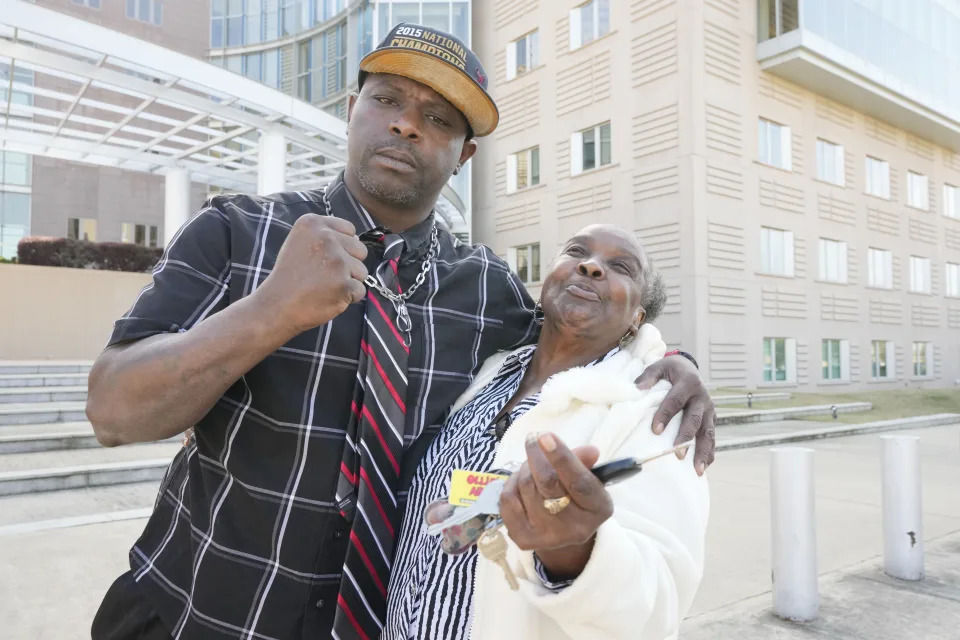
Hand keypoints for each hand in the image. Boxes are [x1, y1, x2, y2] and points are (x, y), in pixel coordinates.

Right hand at [255, 214, 367, 334]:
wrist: (277, 305)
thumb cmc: (290, 277)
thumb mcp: (300, 242)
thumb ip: (325, 236)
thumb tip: (356, 239)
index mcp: (313, 223)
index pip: (349, 229)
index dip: (343, 246)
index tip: (325, 258)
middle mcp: (326, 238)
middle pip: (360, 250)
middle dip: (349, 264)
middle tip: (325, 274)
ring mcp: (337, 261)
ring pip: (362, 271)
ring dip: (348, 281)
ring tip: (325, 286)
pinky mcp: (344, 283)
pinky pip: (360, 290)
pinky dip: (348, 297)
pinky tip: (328, 297)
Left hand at [499, 432, 612, 579]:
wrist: (564, 533)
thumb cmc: (576, 496)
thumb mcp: (588, 477)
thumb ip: (583, 461)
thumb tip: (589, 451)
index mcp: (597, 508)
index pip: (579, 482)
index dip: (561, 458)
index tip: (545, 436)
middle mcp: (575, 528)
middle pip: (547, 482)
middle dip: (536, 455)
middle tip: (534, 439)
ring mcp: (548, 536)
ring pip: (526, 486)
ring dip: (525, 468)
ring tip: (532, 466)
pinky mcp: (524, 539)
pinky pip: (508, 498)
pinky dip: (511, 483)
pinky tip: (521, 483)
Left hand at [635, 355, 715, 475]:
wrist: (690, 369)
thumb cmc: (671, 371)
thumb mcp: (660, 366)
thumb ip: (649, 375)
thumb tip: (636, 388)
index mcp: (689, 383)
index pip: (676, 400)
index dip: (666, 415)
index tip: (656, 430)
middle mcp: (702, 398)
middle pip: (695, 419)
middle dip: (686, 437)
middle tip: (678, 453)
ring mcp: (709, 410)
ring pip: (708, 432)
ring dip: (703, 451)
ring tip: (697, 470)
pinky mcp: (712, 419)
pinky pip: (712, 438)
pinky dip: (709, 453)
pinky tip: (704, 468)